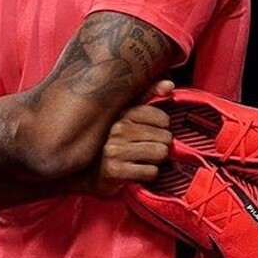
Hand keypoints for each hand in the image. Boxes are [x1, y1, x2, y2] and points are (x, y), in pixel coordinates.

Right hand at [77, 79, 174, 196]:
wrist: (88, 172)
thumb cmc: (112, 142)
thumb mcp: (127, 116)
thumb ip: (149, 96)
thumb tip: (169, 84)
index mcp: (122, 114)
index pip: (160, 117)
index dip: (164, 127)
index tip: (157, 130)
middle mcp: (117, 130)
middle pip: (164, 137)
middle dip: (160, 145)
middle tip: (148, 147)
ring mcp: (115, 150)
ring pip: (160, 153)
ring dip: (156, 160)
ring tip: (143, 158)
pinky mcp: (114, 171)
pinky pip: (150, 171)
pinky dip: (148, 173)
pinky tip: (137, 170)